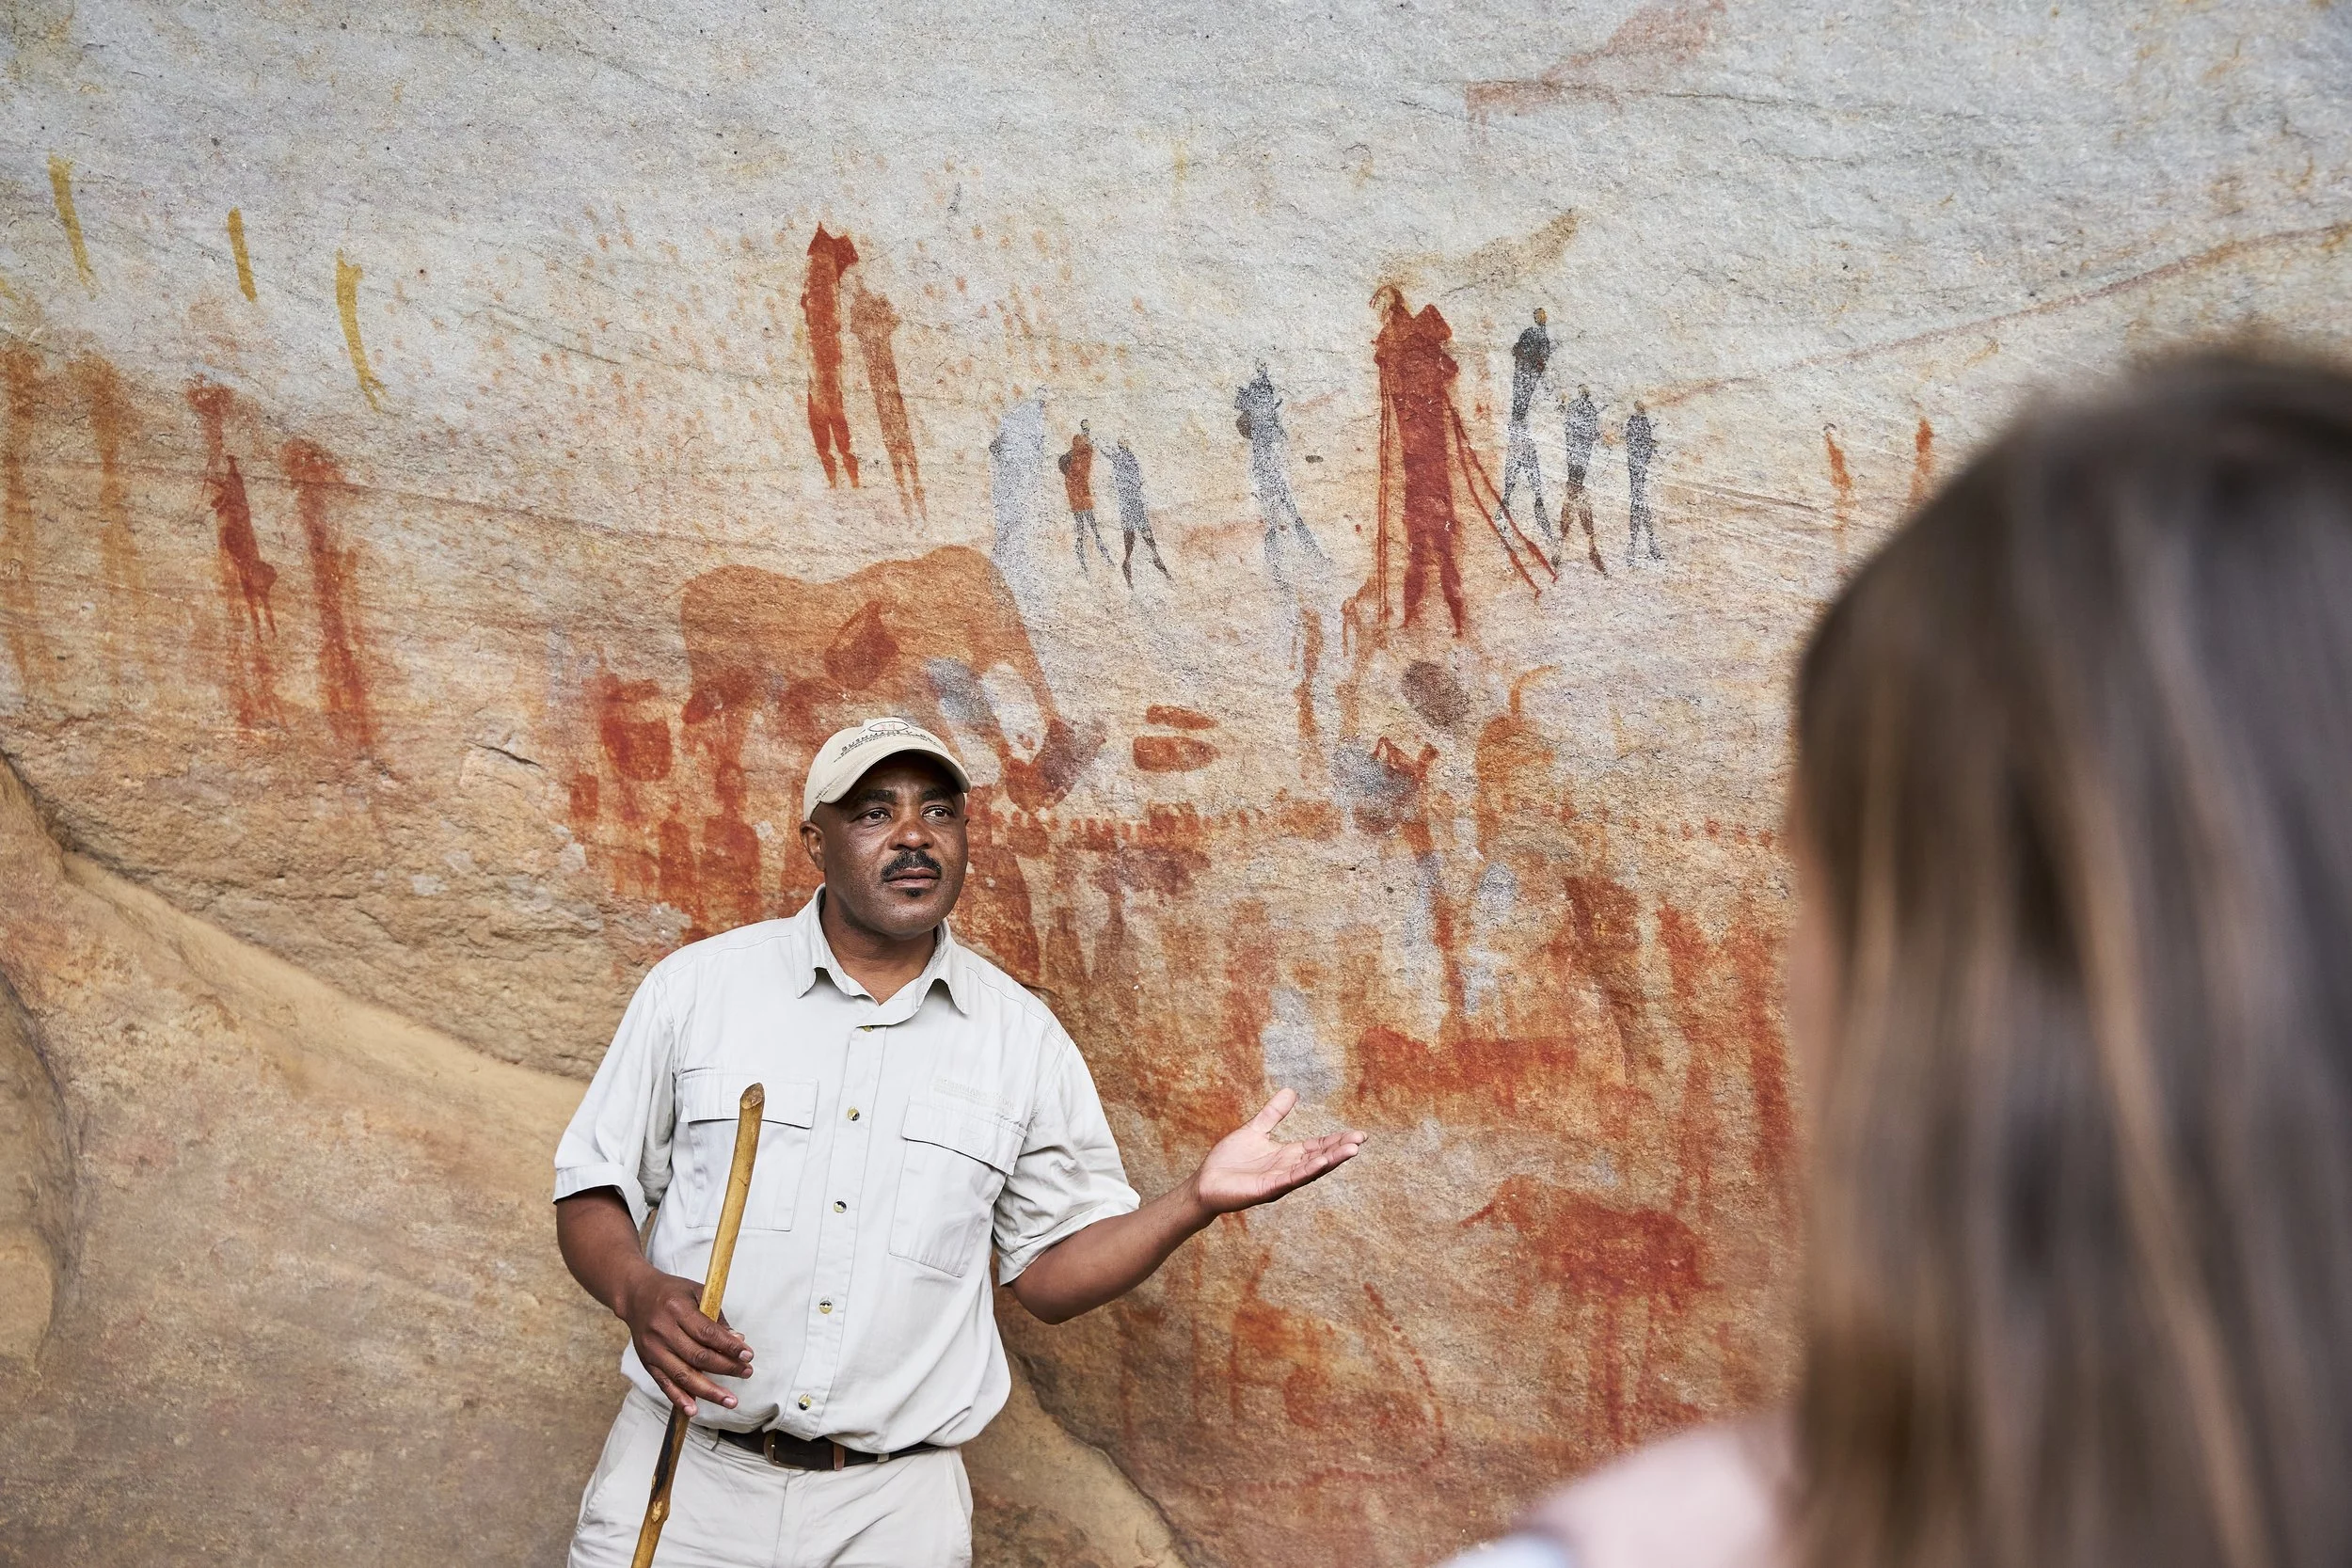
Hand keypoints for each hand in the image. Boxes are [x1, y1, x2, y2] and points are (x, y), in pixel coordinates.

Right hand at [617, 1265, 753, 1416]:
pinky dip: (679, 1398)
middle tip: (747, 1373)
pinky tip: (693, 1410)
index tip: (748, 1355)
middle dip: (726, 1368)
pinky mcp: (647, 1362)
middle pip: (697, 1356)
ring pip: (683, 1375)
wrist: (636, 1296)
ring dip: (708, 1391)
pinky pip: (664, 1384)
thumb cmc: (672, 1293)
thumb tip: (738, 1340)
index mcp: (677, 1309)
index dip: (729, 1346)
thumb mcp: (697, 1292)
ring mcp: (653, 1349)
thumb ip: (717, 1317)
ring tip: (730, 1400)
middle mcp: (663, 1330)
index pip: (707, 1332)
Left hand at [1190, 1089, 1366, 1214]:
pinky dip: (1306, 1171)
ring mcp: (1279, 1180)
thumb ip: (1273, 1114)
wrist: (1205, 1182)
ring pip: (1310, 1170)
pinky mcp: (1266, 1190)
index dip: (1337, 1141)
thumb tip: (1291, 1091)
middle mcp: (1287, 1169)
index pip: (1318, 1147)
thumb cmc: (1228, 1161)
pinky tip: (1321, 1162)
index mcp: (1286, 1156)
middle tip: (1361, 1140)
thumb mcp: (1255, 1130)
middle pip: (1320, 1158)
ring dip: (1331, 1161)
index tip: (1358, 1134)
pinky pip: (1290, 1179)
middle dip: (1340, 1150)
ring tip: (1351, 1150)